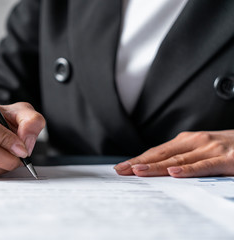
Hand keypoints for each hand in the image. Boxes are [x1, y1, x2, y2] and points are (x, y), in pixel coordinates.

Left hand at [114, 131, 233, 177]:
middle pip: (162, 154)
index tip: (122, 167)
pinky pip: (204, 166)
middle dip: (139, 162)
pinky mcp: (226, 159)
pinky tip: (173, 174)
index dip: (138, 158)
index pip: (157, 151)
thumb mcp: (203, 148)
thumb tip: (160, 167)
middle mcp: (196, 141)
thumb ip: (184, 155)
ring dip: (156, 166)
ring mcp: (210, 149)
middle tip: (121, 170)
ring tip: (138, 171)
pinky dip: (188, 170)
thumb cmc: (229, 147)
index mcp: (188, 140)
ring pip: (178, 160)